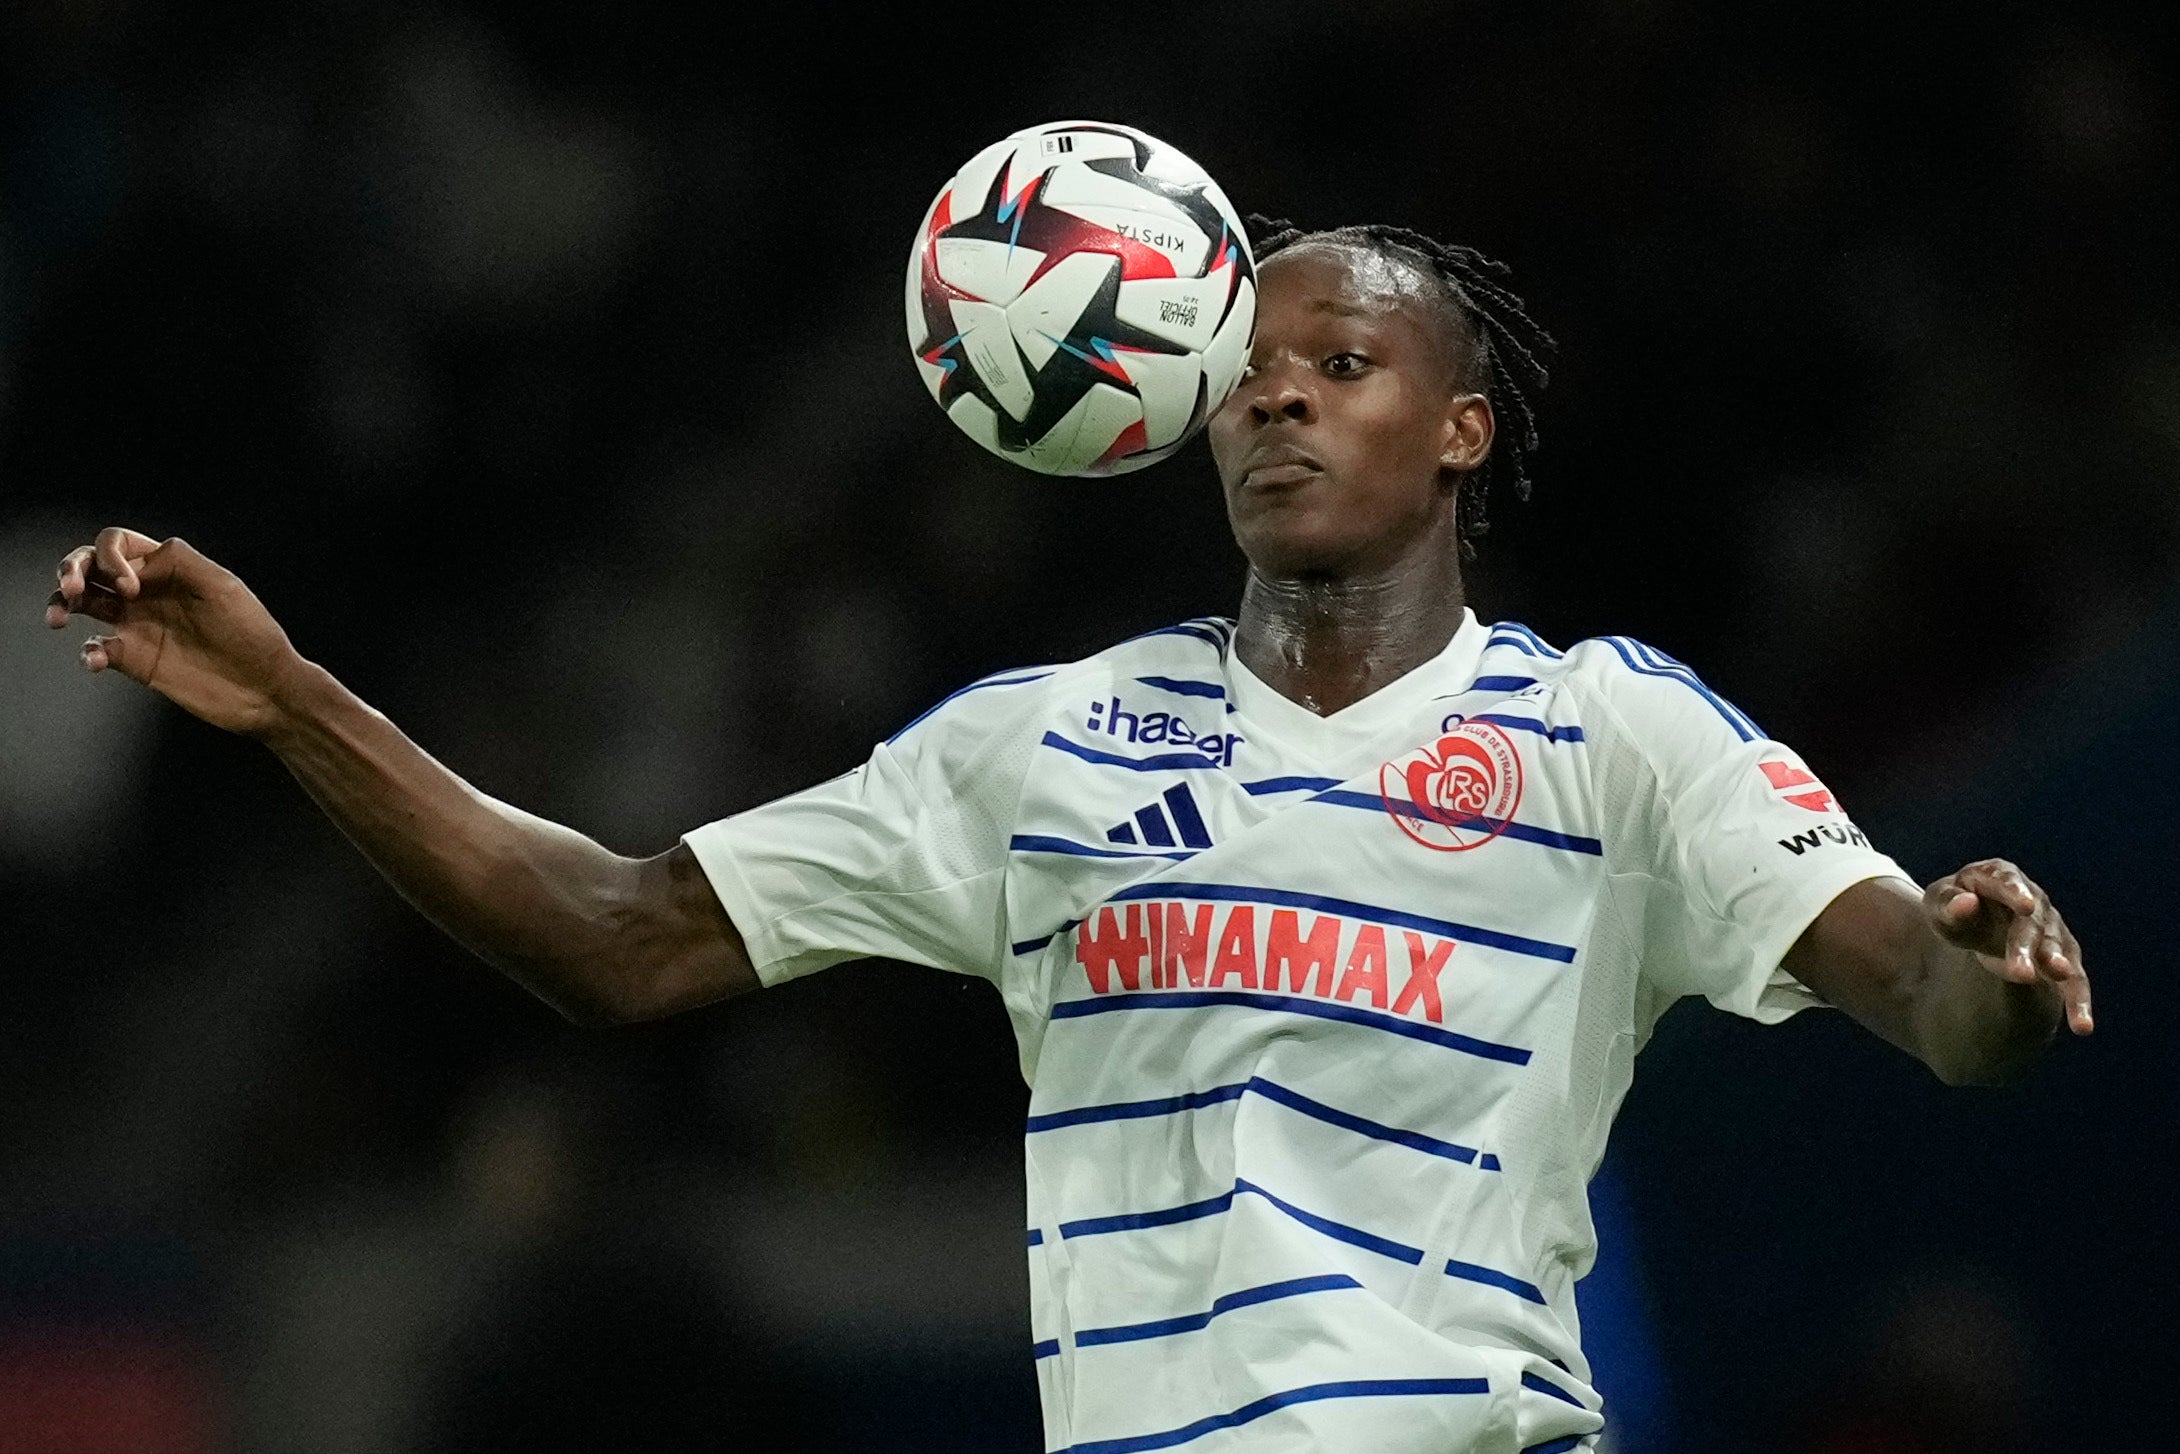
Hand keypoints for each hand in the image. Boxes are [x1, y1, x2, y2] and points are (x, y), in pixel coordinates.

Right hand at [44, 527, 305, 738]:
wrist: (265, 689)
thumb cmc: (253, 634)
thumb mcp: (223, 587)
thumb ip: (179, 561)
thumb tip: (136, 561)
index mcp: (168, 570)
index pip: (118, 544)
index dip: (111, 557)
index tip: (131, 587)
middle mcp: (148, 593)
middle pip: (92, 567)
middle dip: (72, 569)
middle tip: (71, 588)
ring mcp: (140, 626)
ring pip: (84, 604)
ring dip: (61, 603)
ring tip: (56, 618)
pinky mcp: (136, 661)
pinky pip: (97, 650)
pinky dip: (88, 652)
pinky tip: (96, 659)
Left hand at [1925, 859, 2090, 1035]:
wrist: (1974, 921)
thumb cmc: (1953, 908)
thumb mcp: (1939, 903)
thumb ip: (1948, 904)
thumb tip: (1966, 903)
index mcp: (1998, 876)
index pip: (2007, 881)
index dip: (2016, 893)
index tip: (2025, 905)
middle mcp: (2032, 899)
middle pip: (2030, 924)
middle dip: (2026, 947)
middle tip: (2021, 973)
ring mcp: (2050, 927)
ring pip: (2057, 949)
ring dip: (2058, 967)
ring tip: (2058, 979)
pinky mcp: (2061, 955)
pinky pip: (2073, 979)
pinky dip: (2077, 1000)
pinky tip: (2082, 1026)